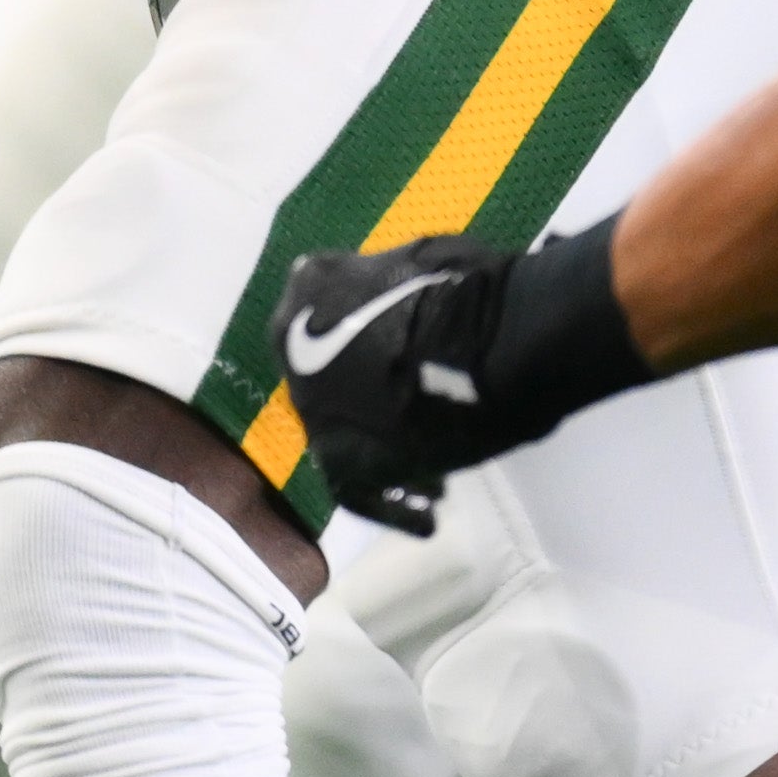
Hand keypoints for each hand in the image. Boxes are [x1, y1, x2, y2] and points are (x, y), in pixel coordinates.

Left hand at [275, 226, 650, 532]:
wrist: (482, 345)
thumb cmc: (468, 291)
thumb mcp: (421, 258)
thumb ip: (390, 278)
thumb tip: (380, 280)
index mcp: (310, 292)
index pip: (326, 323)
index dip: (367, 346)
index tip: (401, 357)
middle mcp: (295, 351)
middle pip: (331, 389)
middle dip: (375, 406)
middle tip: (419, 420)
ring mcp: (313, 407)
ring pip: (343, 441)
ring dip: (387, 458)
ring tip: (433, 482)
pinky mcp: (340, 459)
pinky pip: (359, 493)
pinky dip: (393, 508)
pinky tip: (428, 518)